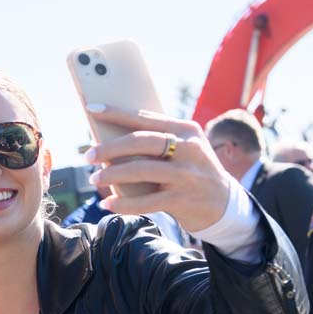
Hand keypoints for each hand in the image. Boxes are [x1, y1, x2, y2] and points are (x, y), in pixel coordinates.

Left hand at [84, 105, 232, 231]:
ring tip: (94, 178)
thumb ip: (156, 140)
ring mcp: (187, 175)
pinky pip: (146, 202)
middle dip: (109, 148)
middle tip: (88, 156)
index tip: (91, 109)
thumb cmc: (191, 170)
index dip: (116, 113)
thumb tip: (110, 137)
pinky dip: (123, 204)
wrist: (224, 203)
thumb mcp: (183, 148)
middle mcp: (189, 149)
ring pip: (141, 170)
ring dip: (112, 175)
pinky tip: (107, 204)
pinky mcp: (183, 200)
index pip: (145, 118)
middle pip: (141, 143)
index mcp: (186, 129)